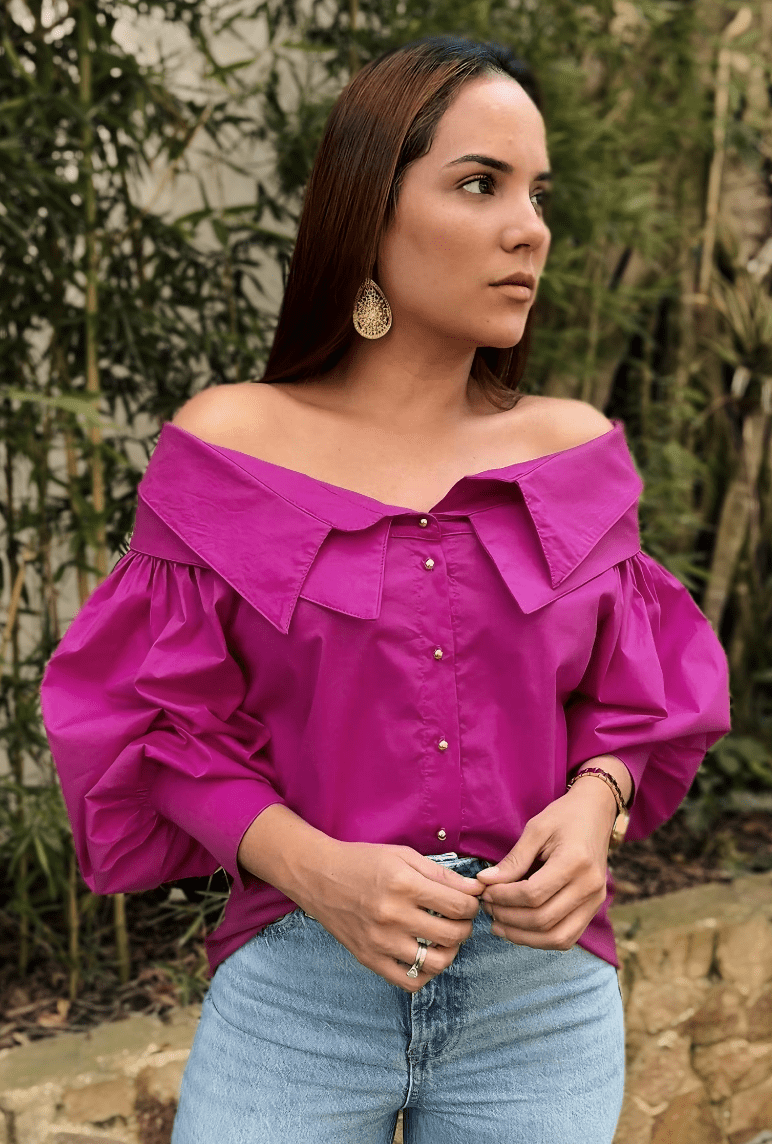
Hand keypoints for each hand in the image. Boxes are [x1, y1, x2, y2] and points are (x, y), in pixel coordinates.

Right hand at [237, 806, 483, 992]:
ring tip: (444, 938)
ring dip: (450, 952)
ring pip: (436, 963)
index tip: (468, 902)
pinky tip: (424, 954)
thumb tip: (475, 890)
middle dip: (466, 927)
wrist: (318, 876)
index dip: (472, 905)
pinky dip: (425, 972)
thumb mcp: (403, 856)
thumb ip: (441, 874)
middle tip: (460, 919)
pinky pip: (409, 981)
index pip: (458, 905)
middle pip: (453, 935)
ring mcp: (380, 941)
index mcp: (404, 885)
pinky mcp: (369, 959)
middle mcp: (392, 916)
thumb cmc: (362, 861)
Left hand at [474, 780, 616, 950]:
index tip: (485, 892)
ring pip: (556, 937)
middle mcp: (590, 886)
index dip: (504, 898)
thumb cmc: (564, 817)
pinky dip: (541, 939)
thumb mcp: (536, 829)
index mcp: (575, 861)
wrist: (596, 813)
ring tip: (498, 924)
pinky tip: (520, 929)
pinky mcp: (594, 909)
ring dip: (523, 936)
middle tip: (487, 907)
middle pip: (543, 919)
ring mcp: (595, 901)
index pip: (533, 894)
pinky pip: (567, 937)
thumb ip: (513, 860)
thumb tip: (484, 882)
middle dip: (508, 918)